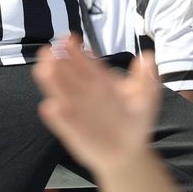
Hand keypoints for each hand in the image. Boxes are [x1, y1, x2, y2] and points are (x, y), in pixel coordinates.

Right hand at [34, 35, 161, 174]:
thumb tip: (148, 56)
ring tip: (43, 70)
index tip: (69, 38)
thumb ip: (145, 77)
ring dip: (51, 82)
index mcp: (99, 80)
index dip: (76, 50)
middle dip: (57, 61)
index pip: (85, 62)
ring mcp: (75, 109)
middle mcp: (83, 92)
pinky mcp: (71, 130)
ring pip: (60, 92)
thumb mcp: (146, 97)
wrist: (130, 153)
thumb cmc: (136, 122)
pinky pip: (61, 121)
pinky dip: (56, 115)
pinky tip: (50, 107)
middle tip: (47, 51)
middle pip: (67, 73)